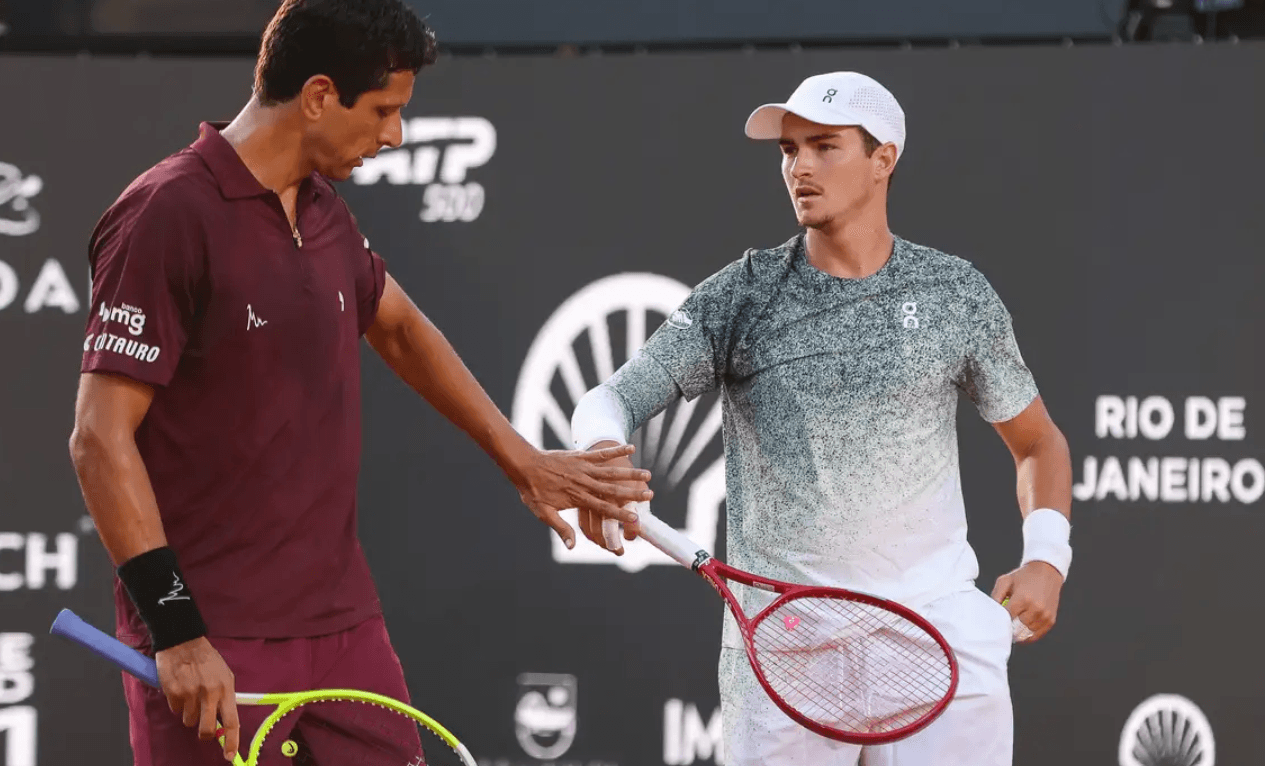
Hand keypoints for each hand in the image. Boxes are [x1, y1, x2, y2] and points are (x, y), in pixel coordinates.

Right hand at [155, 637, 238, 760]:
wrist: (183, 641)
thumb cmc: (206, 659)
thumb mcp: (224, 675)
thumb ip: (225, 697)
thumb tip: (225, 721)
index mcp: (226, 688)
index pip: (232, 721)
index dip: (232, 741)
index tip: (230, 756)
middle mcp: (210, 693)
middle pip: (207, 729)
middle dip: (205, 733)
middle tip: (202, 726)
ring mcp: (190, 694)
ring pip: (189, 721)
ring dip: (189, 713)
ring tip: (190, 693)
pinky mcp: (173, 693)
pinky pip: (176, 710)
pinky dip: (177, 704)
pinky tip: (180, 688)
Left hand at [512, 443, 652, 548]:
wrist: (524, 465)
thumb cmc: (533, 491)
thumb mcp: (544, 513)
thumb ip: (561, 528)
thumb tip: (572, 546)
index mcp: (577, 498)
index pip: (602, 508)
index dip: (619, 515)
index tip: (634, 519)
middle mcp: (583, 483)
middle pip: (612, 490)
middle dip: (632, 494)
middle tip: (649, 495)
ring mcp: (583, 468)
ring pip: (610, 472)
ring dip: (629, 474)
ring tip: (647, 474)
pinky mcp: (580, 456)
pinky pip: (601, 454)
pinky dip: (615, 450)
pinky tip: (630, 447)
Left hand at [991, 561, 1062, 643]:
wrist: (1047, 572)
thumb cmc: (1025, 576)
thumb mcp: (1005, 581)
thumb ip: (995, 596)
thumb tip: (990, 611)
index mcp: (1023, 598)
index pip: (1007, 618)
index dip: (999, 621)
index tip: (995, 621)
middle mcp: (1035, 608)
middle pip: (1016, 628)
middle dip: (1009, 626)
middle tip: (1004, 622)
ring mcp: (1044, 616)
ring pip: (1026, 633)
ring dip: (1019, 631)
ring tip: (1015, 622)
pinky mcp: (1051, 620)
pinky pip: (1037, 635)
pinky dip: (1028, 634)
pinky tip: (1023, 628)